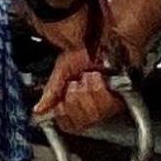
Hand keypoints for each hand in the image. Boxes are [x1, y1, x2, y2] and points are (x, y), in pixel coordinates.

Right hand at [27, 0, 124, 133]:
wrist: (107, 37)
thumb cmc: (90, 45)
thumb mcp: (63, 67)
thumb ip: (51, 91)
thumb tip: (39, 109)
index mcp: (75, 99)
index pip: (67, 123)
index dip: (63, 114)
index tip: (61, 103)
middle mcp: (92, 105)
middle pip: (80, 123)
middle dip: (74, 100)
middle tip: (76, 84)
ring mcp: (107, 103)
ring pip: (93, 116)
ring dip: (87, 93)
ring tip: (88, 77)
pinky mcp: (121, 98)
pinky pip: (106, 107)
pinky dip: (99, 90)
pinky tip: (99, 78)